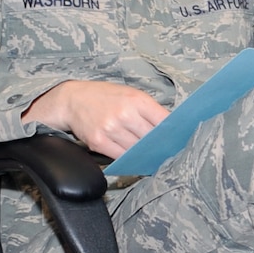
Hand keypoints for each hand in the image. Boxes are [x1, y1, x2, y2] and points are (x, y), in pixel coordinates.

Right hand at [23, 80, 169, 158]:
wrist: (72, 99)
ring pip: (137, 149)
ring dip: (145, 154)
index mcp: (137, 100)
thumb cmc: (106, 97)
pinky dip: (129, 158)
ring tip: (153, 156)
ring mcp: (111, 129)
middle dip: (160, 146)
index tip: (180, 140)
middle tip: (168, 152)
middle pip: (152, 138)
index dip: (174, 133)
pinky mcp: (99, 141)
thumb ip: (150, 110)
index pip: (164, 121)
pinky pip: (121, 156)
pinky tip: (135, 158)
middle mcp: (124, 114)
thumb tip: (171, 127)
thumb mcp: (131, 94)